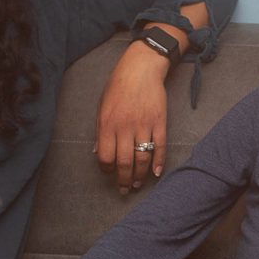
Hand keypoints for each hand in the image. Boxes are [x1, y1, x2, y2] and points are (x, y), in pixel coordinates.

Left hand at [97, 42, 170, 193]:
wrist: (141, 69)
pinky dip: (159, 162)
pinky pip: (160, 147)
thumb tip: (98, 152)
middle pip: (124, 162)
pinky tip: (156, 173)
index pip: (105, 156)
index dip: (106, 169)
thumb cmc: (118, 86)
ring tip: (137, 184)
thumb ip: (100, 131)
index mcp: (107, 124)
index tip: (109, 172)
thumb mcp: (102, 106)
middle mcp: (125, 127)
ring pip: (142, 158)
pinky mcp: (159, 122)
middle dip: (123, 179)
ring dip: (140, 175)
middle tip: (124, 189)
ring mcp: (144, 125)